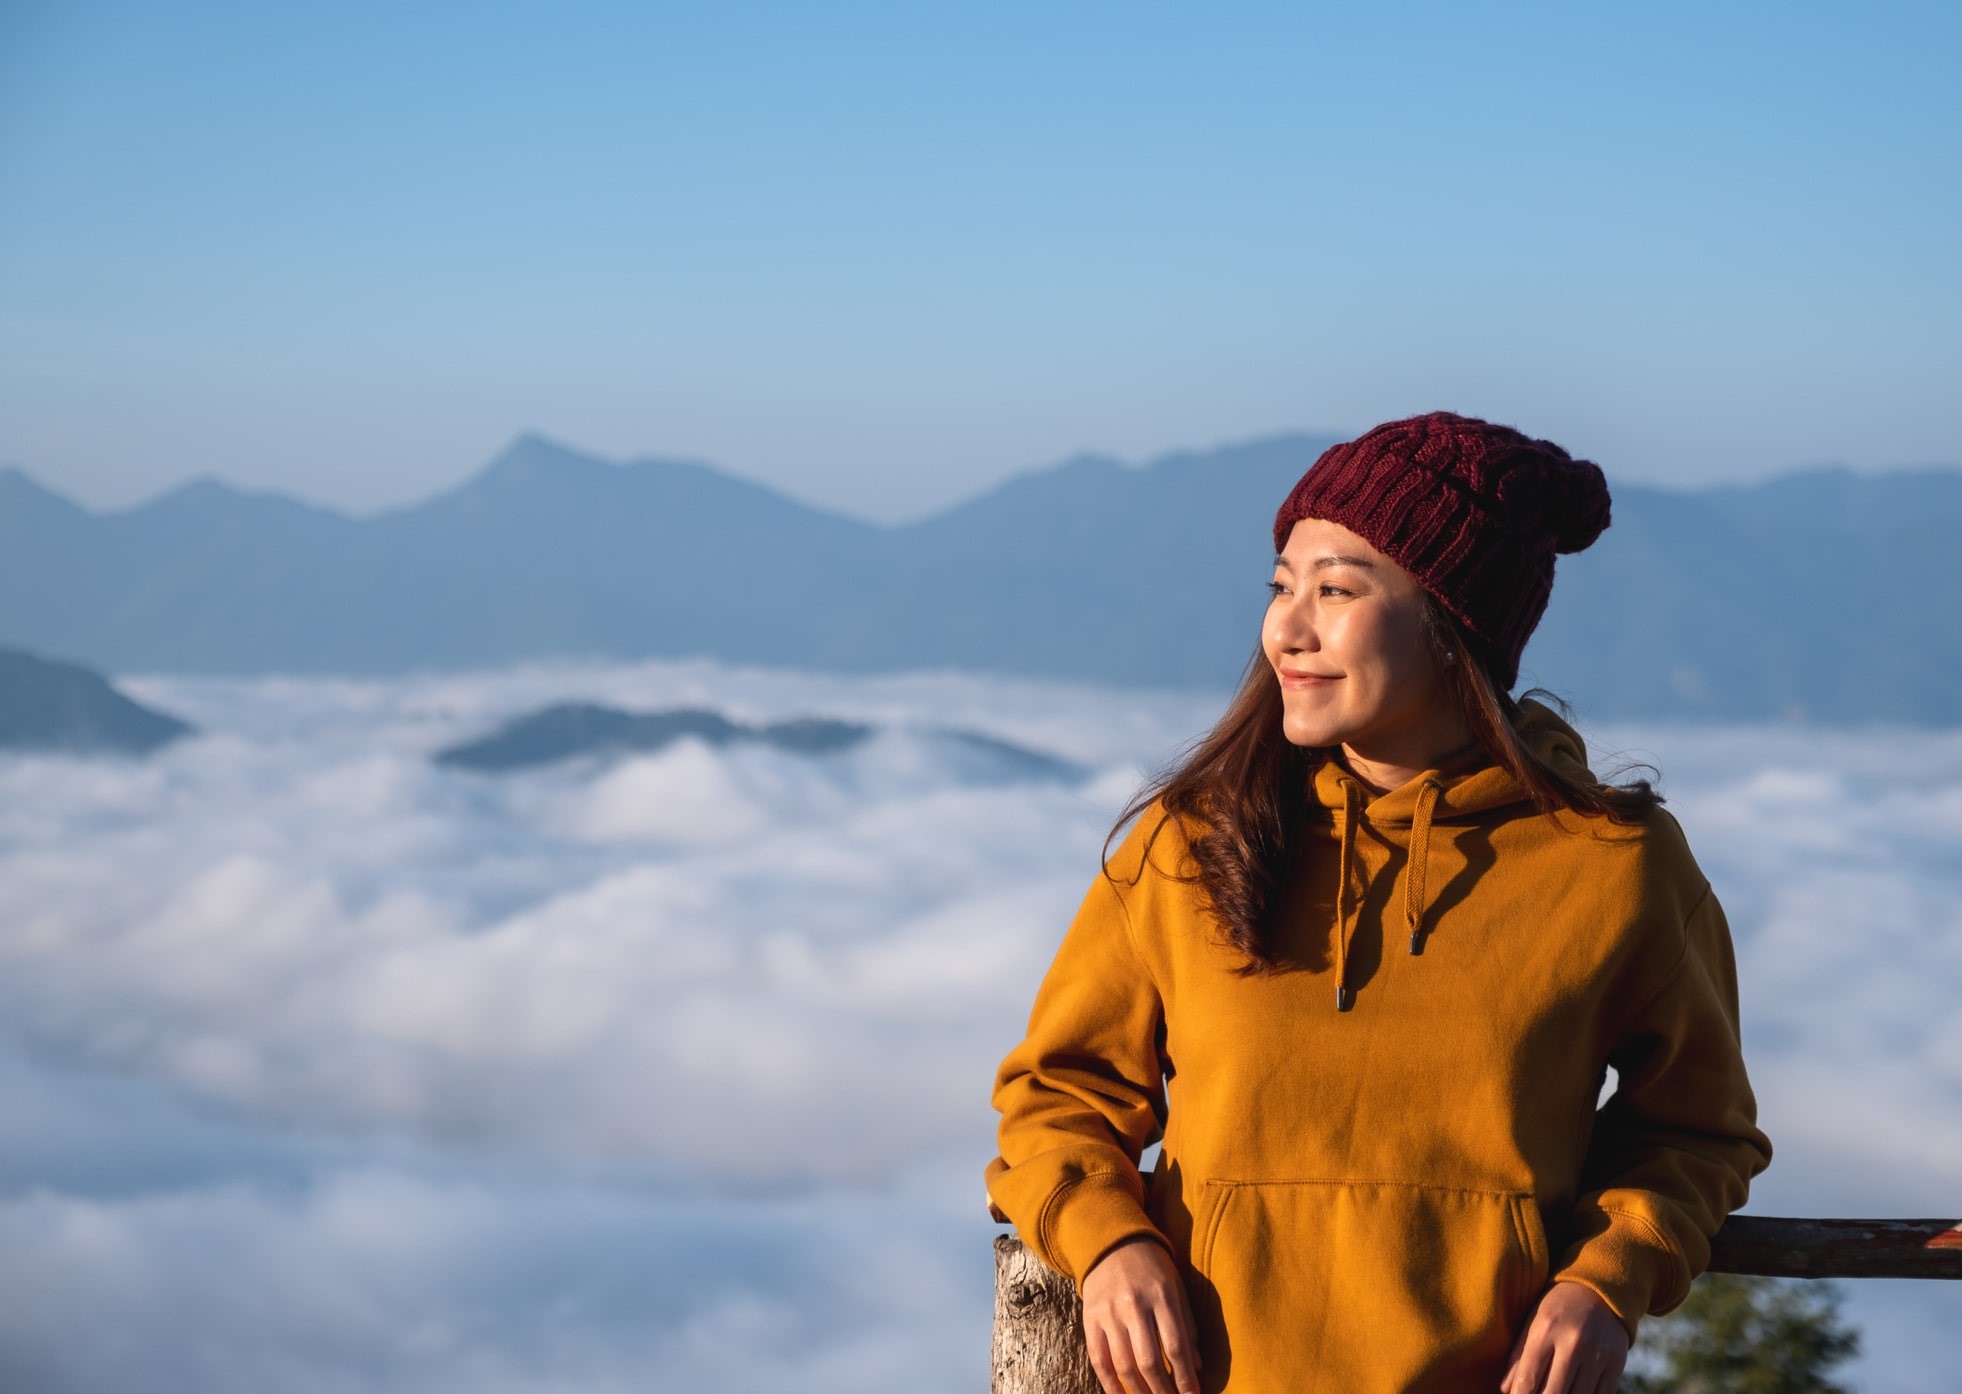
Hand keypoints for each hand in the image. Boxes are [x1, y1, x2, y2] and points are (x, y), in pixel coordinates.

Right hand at [1078, 1235, 1201, 1393]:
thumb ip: (1187, 1326)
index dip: (1185, 1378)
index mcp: (1161, 1296)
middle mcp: (1134, 1305)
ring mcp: (1109, 1313)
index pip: (1176, 1346)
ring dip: (1139, 1392)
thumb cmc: (1152, 1268)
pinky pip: (1099, 1360)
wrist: (1111, 1243)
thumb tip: (1197, 1366)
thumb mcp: (1176, 1288)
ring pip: (1124, 1365)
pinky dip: (1110, 1385)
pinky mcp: (1090, 1319)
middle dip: (1163, 1391)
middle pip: (1149, 1361)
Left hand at [1501, 1280, 1629, 1393]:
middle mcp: (1573, 1342)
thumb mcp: (1532, 1323)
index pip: (1528, 1378)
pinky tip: (1573, 1392)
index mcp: (1546, 1329)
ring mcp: (1598, 1354)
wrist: (1598, 1291)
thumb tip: (1505, 1390)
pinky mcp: (1617, 1363)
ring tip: (1554, 1391)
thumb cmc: (1556, 1310)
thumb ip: (1518, 1357)